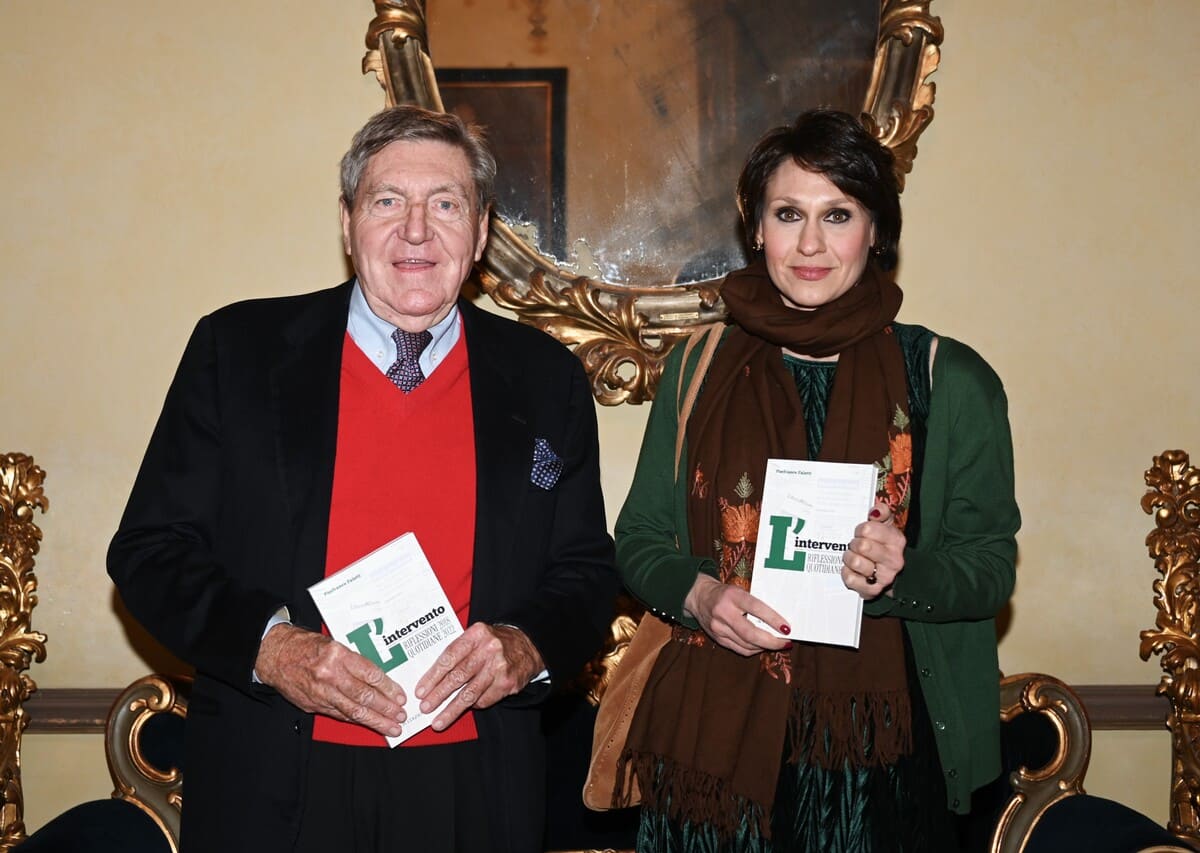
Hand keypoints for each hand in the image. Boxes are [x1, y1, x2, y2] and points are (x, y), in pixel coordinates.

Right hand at [254, 623, 406, 737]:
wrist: (275, 655)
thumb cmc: (306, 646)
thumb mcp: (334, 644)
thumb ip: (355, 661)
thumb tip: (380, 678)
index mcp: (338, 655)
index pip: (370, 674)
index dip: (388, 688)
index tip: (401, 696)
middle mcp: (330, 675)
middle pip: (365, 696)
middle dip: (386, 708)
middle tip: (401, 715)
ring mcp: (321, 692)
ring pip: (354, 711)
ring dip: (376, 721)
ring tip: (391, 727)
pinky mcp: (314, 705)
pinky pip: (340, 715)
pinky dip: (357, 720)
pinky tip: (369, 724)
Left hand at [414, 623, 544, 730]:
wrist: (529, 644)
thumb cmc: (495, 642)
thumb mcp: (477, 636)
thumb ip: (458, 650)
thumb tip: (432, 677)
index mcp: (476, 634)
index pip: (449, 657)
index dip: (433, 676)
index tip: (420, 690)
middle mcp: (488, 649)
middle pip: (458, 676)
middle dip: (438, 695)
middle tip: (425, 707)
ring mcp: (499, 667)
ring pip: (470, 693)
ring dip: (451, 710)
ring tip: (437, 722)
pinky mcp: (508, 683)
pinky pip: (484, 699)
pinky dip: (473, 705)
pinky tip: (464, 708)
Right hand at [683, 574, 791, 655]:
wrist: (698, 596)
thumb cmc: (725, 593)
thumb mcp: (739, 591)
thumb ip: (755, 604)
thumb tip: (779, 621)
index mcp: (732, 596)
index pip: (756, 608)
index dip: (774, 619)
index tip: (787, 628)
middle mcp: (723, 612)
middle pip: (750, 633)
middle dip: (772, 641)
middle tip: (785, 643)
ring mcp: (718, 627)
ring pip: (746, 644)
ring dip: (765, 647)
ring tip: (778, 645)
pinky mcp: (717, 638)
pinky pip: (739, 649)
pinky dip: (754, 650)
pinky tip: (762, 646)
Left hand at [843, 499, 905, 599]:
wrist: (888, 571)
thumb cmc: (882, 544)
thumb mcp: (885, 525)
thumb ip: (881, 512)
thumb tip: (875, 510)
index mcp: (896, 540)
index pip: (868, 529)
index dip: (859, 529)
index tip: (861, 532)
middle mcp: (893, 559)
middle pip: (862, 546)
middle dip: (853, 544)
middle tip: (855, 545)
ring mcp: (884, 576)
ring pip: (855, 562)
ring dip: (849, 558)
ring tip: (853, 556)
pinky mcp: (872, 590)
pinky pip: (850, 579)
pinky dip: (847, 573)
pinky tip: (851, 570)